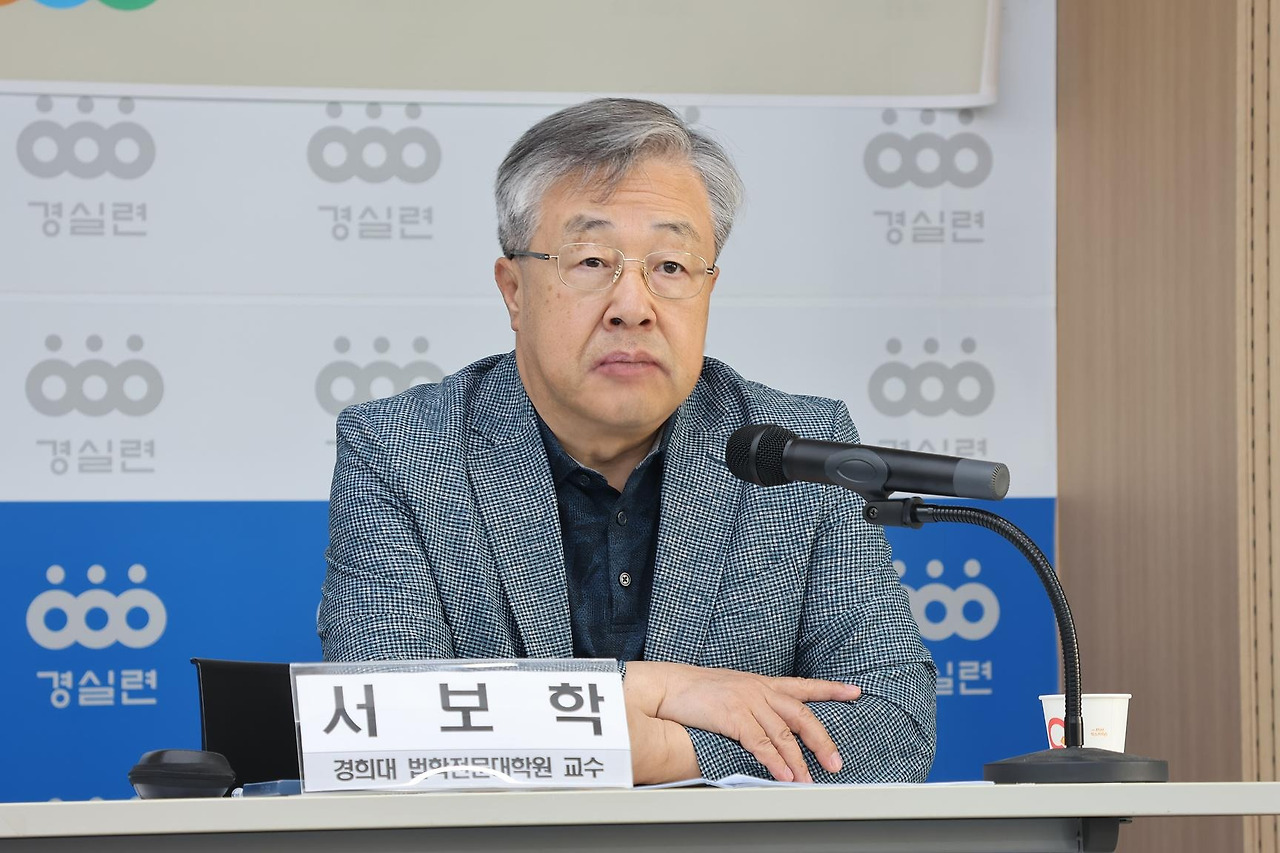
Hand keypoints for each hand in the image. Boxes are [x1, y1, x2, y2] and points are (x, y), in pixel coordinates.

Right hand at [624, 661, 860, 782]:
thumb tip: (770, 723)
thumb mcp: (731, 689)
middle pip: (801, 715)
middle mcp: (759, 689)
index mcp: (761, 683)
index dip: (830, 689)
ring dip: (798, 762)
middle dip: (822, 740)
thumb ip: (754, 702)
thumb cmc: (696, 691)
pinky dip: (775, 762)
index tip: (854, 691)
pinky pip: (760, 743)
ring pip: (783, 734)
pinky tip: (783, 776)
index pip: (803, 685)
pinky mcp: (732, 716)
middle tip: (836, 762)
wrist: (666, 686)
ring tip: (809, 781)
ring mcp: (747, 701)